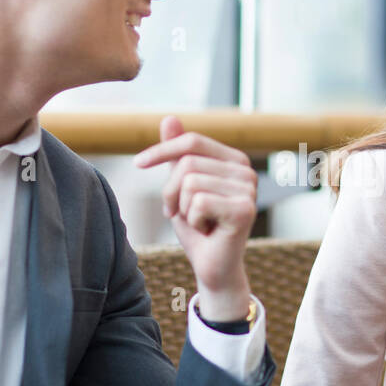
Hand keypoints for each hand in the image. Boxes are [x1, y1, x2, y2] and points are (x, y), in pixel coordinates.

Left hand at [133, 116, 256, 319]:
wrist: (213, 267)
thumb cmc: (197, 227)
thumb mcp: (180, 186)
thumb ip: (176, 154)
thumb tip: (169, 118)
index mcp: (234, 160)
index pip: (191, 141)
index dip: (161, 151)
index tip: (138, 164)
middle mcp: (246, 171)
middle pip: (187, 163)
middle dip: (170, 191)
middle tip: (180, 213)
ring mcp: (248, 190)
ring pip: (189, 182)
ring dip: (181, 207)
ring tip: (197, 222)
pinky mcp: (244, 210)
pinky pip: (197, 202)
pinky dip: (192, 221)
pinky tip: (207, 231)